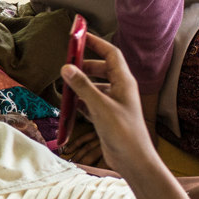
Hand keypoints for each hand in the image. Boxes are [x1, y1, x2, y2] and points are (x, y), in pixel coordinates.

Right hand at [61, 34, 159, 180]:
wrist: (133, 160)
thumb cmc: (124, 133)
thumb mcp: (100, 107)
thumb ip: (83, 86)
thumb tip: (67, 68)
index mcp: (124, 82)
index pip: (111, 54)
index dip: (96, 43)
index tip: (79, 37)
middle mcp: (120, 89)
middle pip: (102, 68)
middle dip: (85, 65)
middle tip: (67, 65)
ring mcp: (114, 103)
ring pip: (96, 86)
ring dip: (81, 85)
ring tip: (65, 86)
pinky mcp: (107, 116)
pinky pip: (92, 102)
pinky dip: (81, 101)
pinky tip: (70, 105)